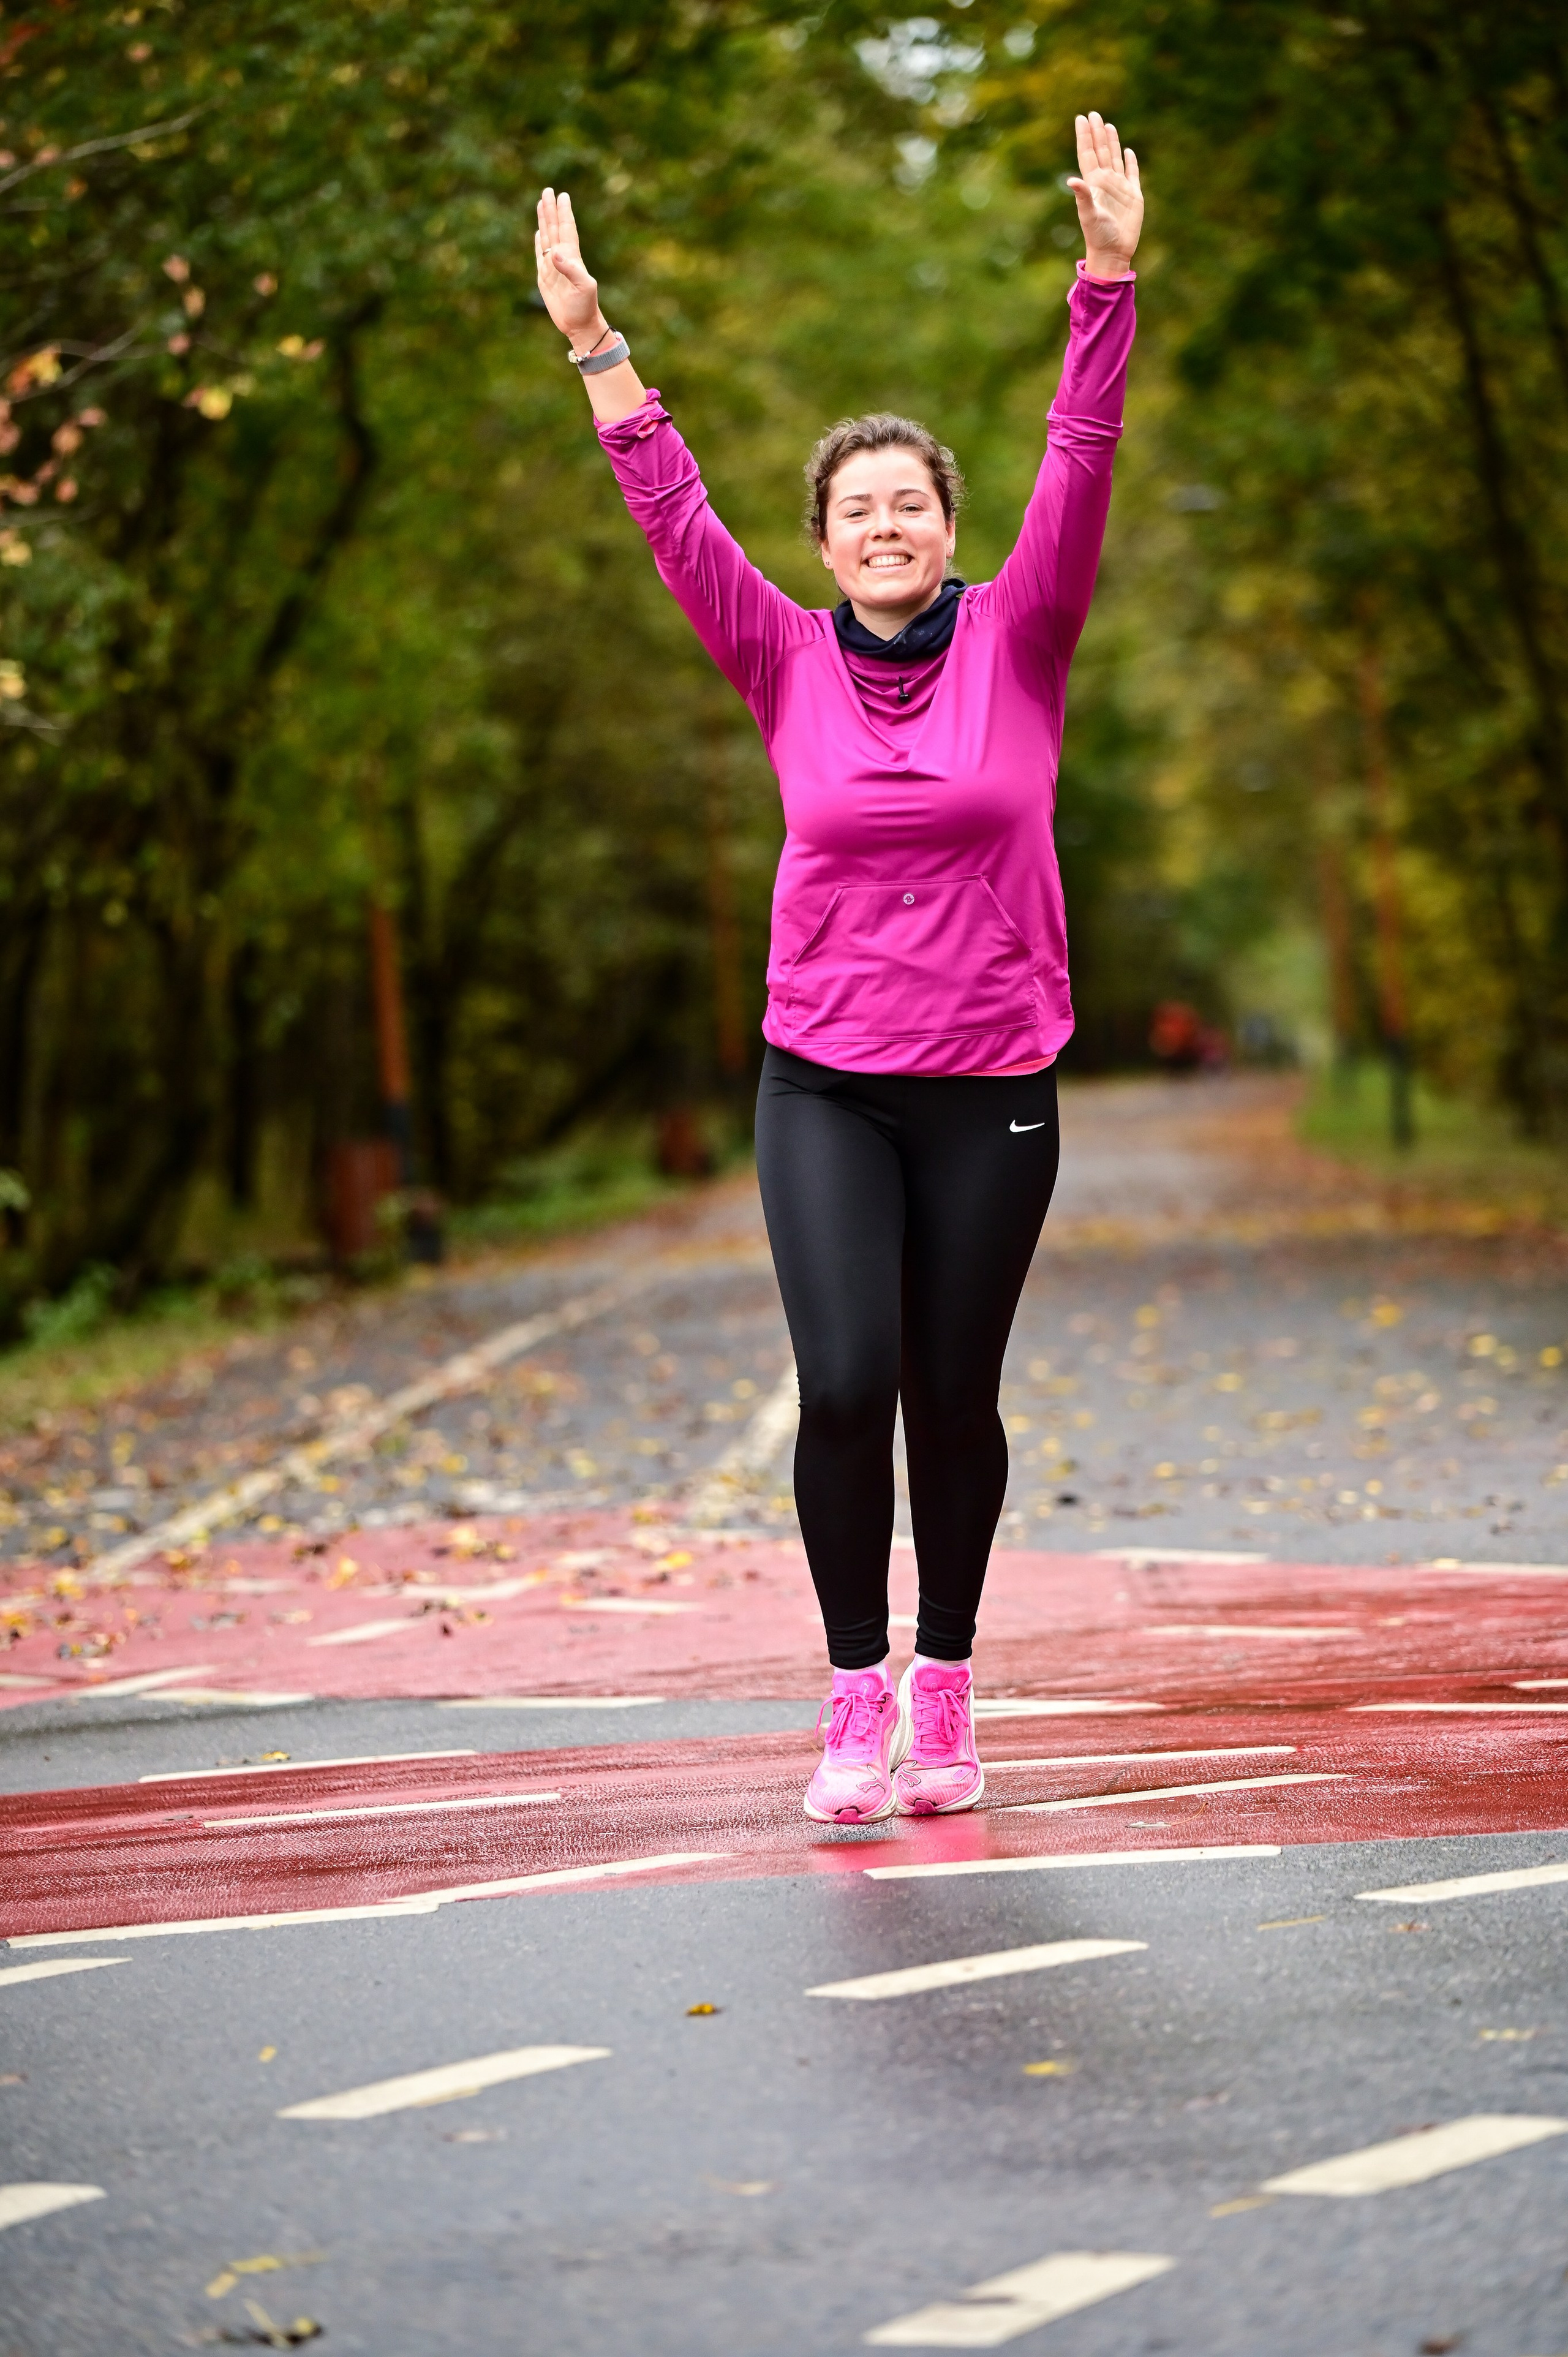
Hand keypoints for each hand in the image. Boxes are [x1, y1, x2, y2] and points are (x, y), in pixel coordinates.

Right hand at [535, 187, 605, 347]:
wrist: (579, 325)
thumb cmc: (585, 307)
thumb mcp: (583, 288)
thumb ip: (571, 269)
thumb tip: (555, 253)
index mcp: (573, 257)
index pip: (567, 229)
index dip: (564, 213)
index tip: (562, 195)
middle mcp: (563, 258)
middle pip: (555, 228)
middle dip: (551, 210)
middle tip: (548, 190)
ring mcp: (553, 267)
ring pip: (547, 237)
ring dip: (544, 221)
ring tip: (541, 204)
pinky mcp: (545, 277)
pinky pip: (540, 255)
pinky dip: (539, 242)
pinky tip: (538, 232)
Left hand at [1067, 112, 1142, 276]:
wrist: (1114, 252)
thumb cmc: (1098, 236)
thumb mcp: (1089, 215)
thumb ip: (1082, 196)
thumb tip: (1071, 180)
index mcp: (1093, 184)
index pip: (1087, 154)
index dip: (1084, 136)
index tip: (1081, 118)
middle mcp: (1105, 182)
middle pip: (1100, 151)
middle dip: (1097, 133)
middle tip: (1093, 114)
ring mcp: (1119, 188)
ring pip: (1115, 158)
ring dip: (1111, 142)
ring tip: (1108, 125)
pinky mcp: (1133, 195)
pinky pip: (1131, 173)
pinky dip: (1130, 161)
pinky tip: (1127, 151)